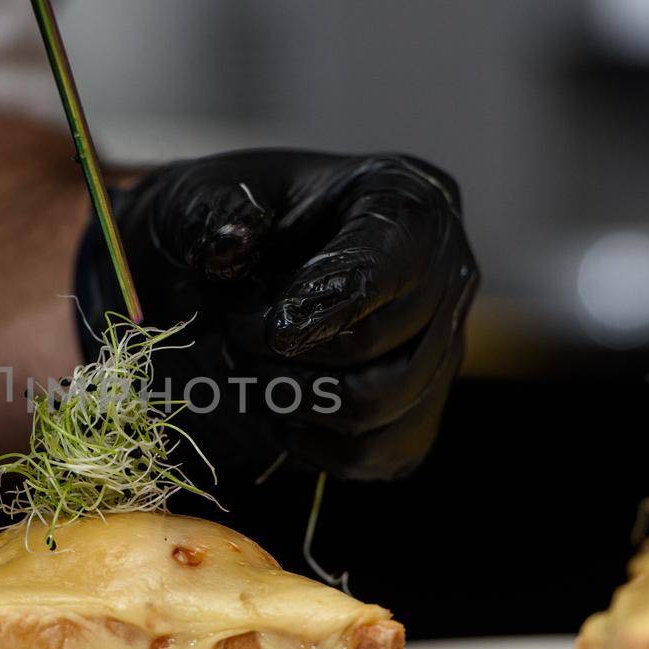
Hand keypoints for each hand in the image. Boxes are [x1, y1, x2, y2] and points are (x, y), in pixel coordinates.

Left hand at [78, 151, 478, 482]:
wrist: (229, 279)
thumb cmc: (226, 225)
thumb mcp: (202, 196)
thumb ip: (211, 212)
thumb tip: (230, 244)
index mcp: (403, 200)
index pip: (390, 259)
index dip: (332, 300)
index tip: (279, 331)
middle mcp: (446, 273)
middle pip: (379, 342)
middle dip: (287, 350)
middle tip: (230, 329)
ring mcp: (443, 350)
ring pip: (379, 403)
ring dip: (293, 395)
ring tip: (248, 366)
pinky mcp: (418, 416)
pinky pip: (374, 452)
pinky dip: (311, 441)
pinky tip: (273, 407)